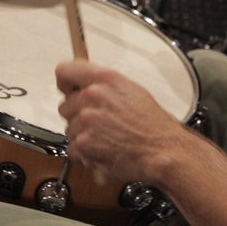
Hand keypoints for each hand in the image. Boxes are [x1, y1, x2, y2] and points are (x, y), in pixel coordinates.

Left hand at [55, 60, 188, 181]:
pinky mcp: (83, 143)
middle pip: (65, 105)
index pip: (64, 71)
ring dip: (82, 136)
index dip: (65, 84)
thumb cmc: (152, 124)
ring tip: (105, 138)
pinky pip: (72, 148)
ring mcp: (86, 120)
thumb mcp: (132, 91)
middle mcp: (92, 96)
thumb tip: (88, 86)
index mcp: (104, 79)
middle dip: (77, 115)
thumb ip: (105, 86)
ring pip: (69, 128)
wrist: (162, 149)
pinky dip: (84, 153)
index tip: (69, 91)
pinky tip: (102, 150)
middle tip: (98, 123)